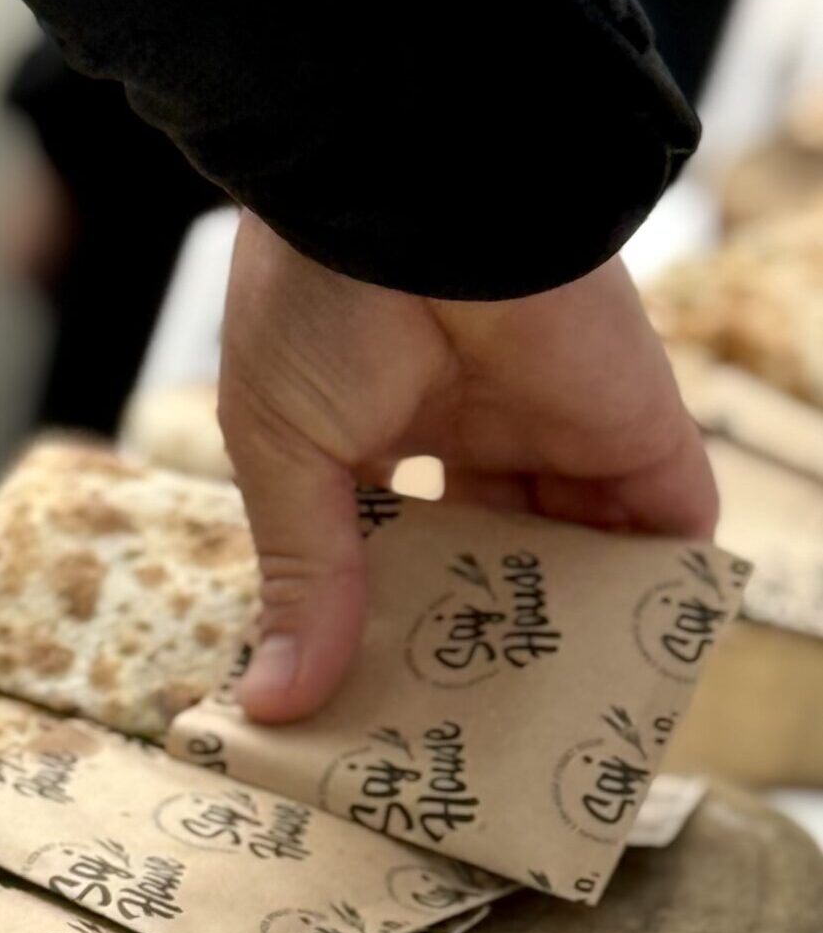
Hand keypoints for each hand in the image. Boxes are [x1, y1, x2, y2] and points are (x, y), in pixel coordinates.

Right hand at [219, 213, 716, 723]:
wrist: (414, 189)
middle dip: (465, 642)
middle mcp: (468, 435)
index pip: (383, 548)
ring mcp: (554, 432)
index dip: (372, 621)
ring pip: (569, 557)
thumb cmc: (315, 304)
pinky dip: (651, 599)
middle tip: (452, 743)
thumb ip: (303, 576)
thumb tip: (273, 700)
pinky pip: (659, 531)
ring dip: (557, 638)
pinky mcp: (634, 431)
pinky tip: (620, 674)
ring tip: (536, 737)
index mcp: (373, 434)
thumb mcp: (282, 454)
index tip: (361, 704)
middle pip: (480, 563)